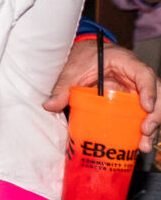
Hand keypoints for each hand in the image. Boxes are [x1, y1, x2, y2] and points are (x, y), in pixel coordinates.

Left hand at [49, 37, 160, 152]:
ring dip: (151, 126)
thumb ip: (64, 86)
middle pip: (157, 94)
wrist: (85, 55)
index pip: (145, 75)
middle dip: (155, 114)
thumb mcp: (73, 68)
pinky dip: (140, 130)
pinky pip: (140, 116)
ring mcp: (136, 91)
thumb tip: (50, 105)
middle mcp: (137, 78)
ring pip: (153, 108)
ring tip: (143, 144)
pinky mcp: (131, 103)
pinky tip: (136, 145)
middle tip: (145, 130)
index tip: (146, 107)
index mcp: (127, 63)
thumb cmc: (85, 57)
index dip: (149, 91)